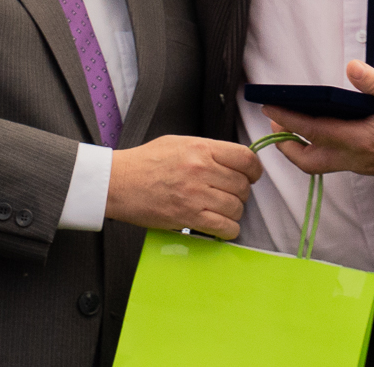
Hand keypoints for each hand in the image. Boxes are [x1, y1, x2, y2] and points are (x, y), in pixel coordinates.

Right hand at [105, 135, 263, 239]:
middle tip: (231, 195)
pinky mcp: (188, 216)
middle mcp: (201, 169)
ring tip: (222, 210)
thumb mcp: (178, 143)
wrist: (118, 182)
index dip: (254, 169)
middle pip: (243, 185)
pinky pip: (224, 227)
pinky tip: (221, 226)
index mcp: (200, 148)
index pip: (245, 158)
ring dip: (234, 212)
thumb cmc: (144, 163)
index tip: (252, 175)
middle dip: (241, 193)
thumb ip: (206, 149)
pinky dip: (228, 230)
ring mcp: (195, 194)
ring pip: (236, 207)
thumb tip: (230, 160)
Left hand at [263, 61, 373, 181]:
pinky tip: (325, 129)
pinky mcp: (371, 166)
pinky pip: (336, 162)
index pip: (313, 131)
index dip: (288, 118)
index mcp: (362, 140)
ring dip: (301, 148)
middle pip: (308, 160)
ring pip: (321, 164)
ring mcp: (363, 165)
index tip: (269, 105)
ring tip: (293, 124)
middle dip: (286, 144)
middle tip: (275, 120)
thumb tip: (350, 68)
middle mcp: (358, 158)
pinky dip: (320, 148)